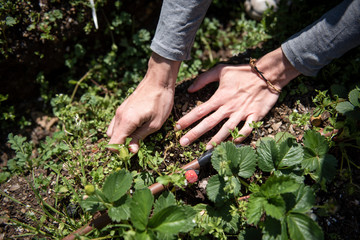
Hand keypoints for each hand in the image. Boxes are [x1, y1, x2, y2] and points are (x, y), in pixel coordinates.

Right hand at [107, 53, 180, 152]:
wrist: (158, 80)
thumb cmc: (160, 101)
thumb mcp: (155, 124)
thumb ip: (140, 137)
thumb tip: (131, 151)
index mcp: (127, 121)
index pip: (113, 144)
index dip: (120, 152)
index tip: (132, 153)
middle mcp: (119, 116)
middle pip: (111, 139)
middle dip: (120, 146)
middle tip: (135, 147)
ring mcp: (119, 111)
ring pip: (112, 131)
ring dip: (120, 137)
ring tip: (136, 138)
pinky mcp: (122, 108)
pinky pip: (116, 123)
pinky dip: (121, 130)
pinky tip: (134, 129)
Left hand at [176, 47, 299, 148]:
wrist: (267, 73)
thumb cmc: (243, 72)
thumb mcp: (221, 70)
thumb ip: (204, 79)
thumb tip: (189, 89)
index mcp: (220, 97)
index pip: (200, 110)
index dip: (187, 119)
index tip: (177, 127)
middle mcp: (229, 107)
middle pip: (209, 123)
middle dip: (195, 133)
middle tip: (183, 143)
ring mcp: (242, 112)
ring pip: (226, 129)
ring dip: (216, 140)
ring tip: (205, 149)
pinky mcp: (255, 116)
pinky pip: (247, 130)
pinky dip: (240, 137)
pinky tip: (232, 144)